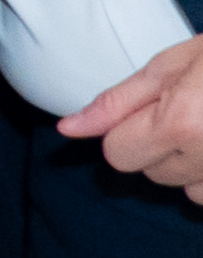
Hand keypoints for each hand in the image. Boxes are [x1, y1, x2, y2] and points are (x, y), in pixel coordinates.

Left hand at [59, 38, 202, 189]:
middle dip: (161, 148)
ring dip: (193, 167)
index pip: (118, 154)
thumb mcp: (171, 65)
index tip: (156, 106)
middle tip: (194, 111)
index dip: (129, 128)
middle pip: (153, 174)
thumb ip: (117, 102)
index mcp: (182, 124)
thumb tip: (68, 129)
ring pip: (189, 192)